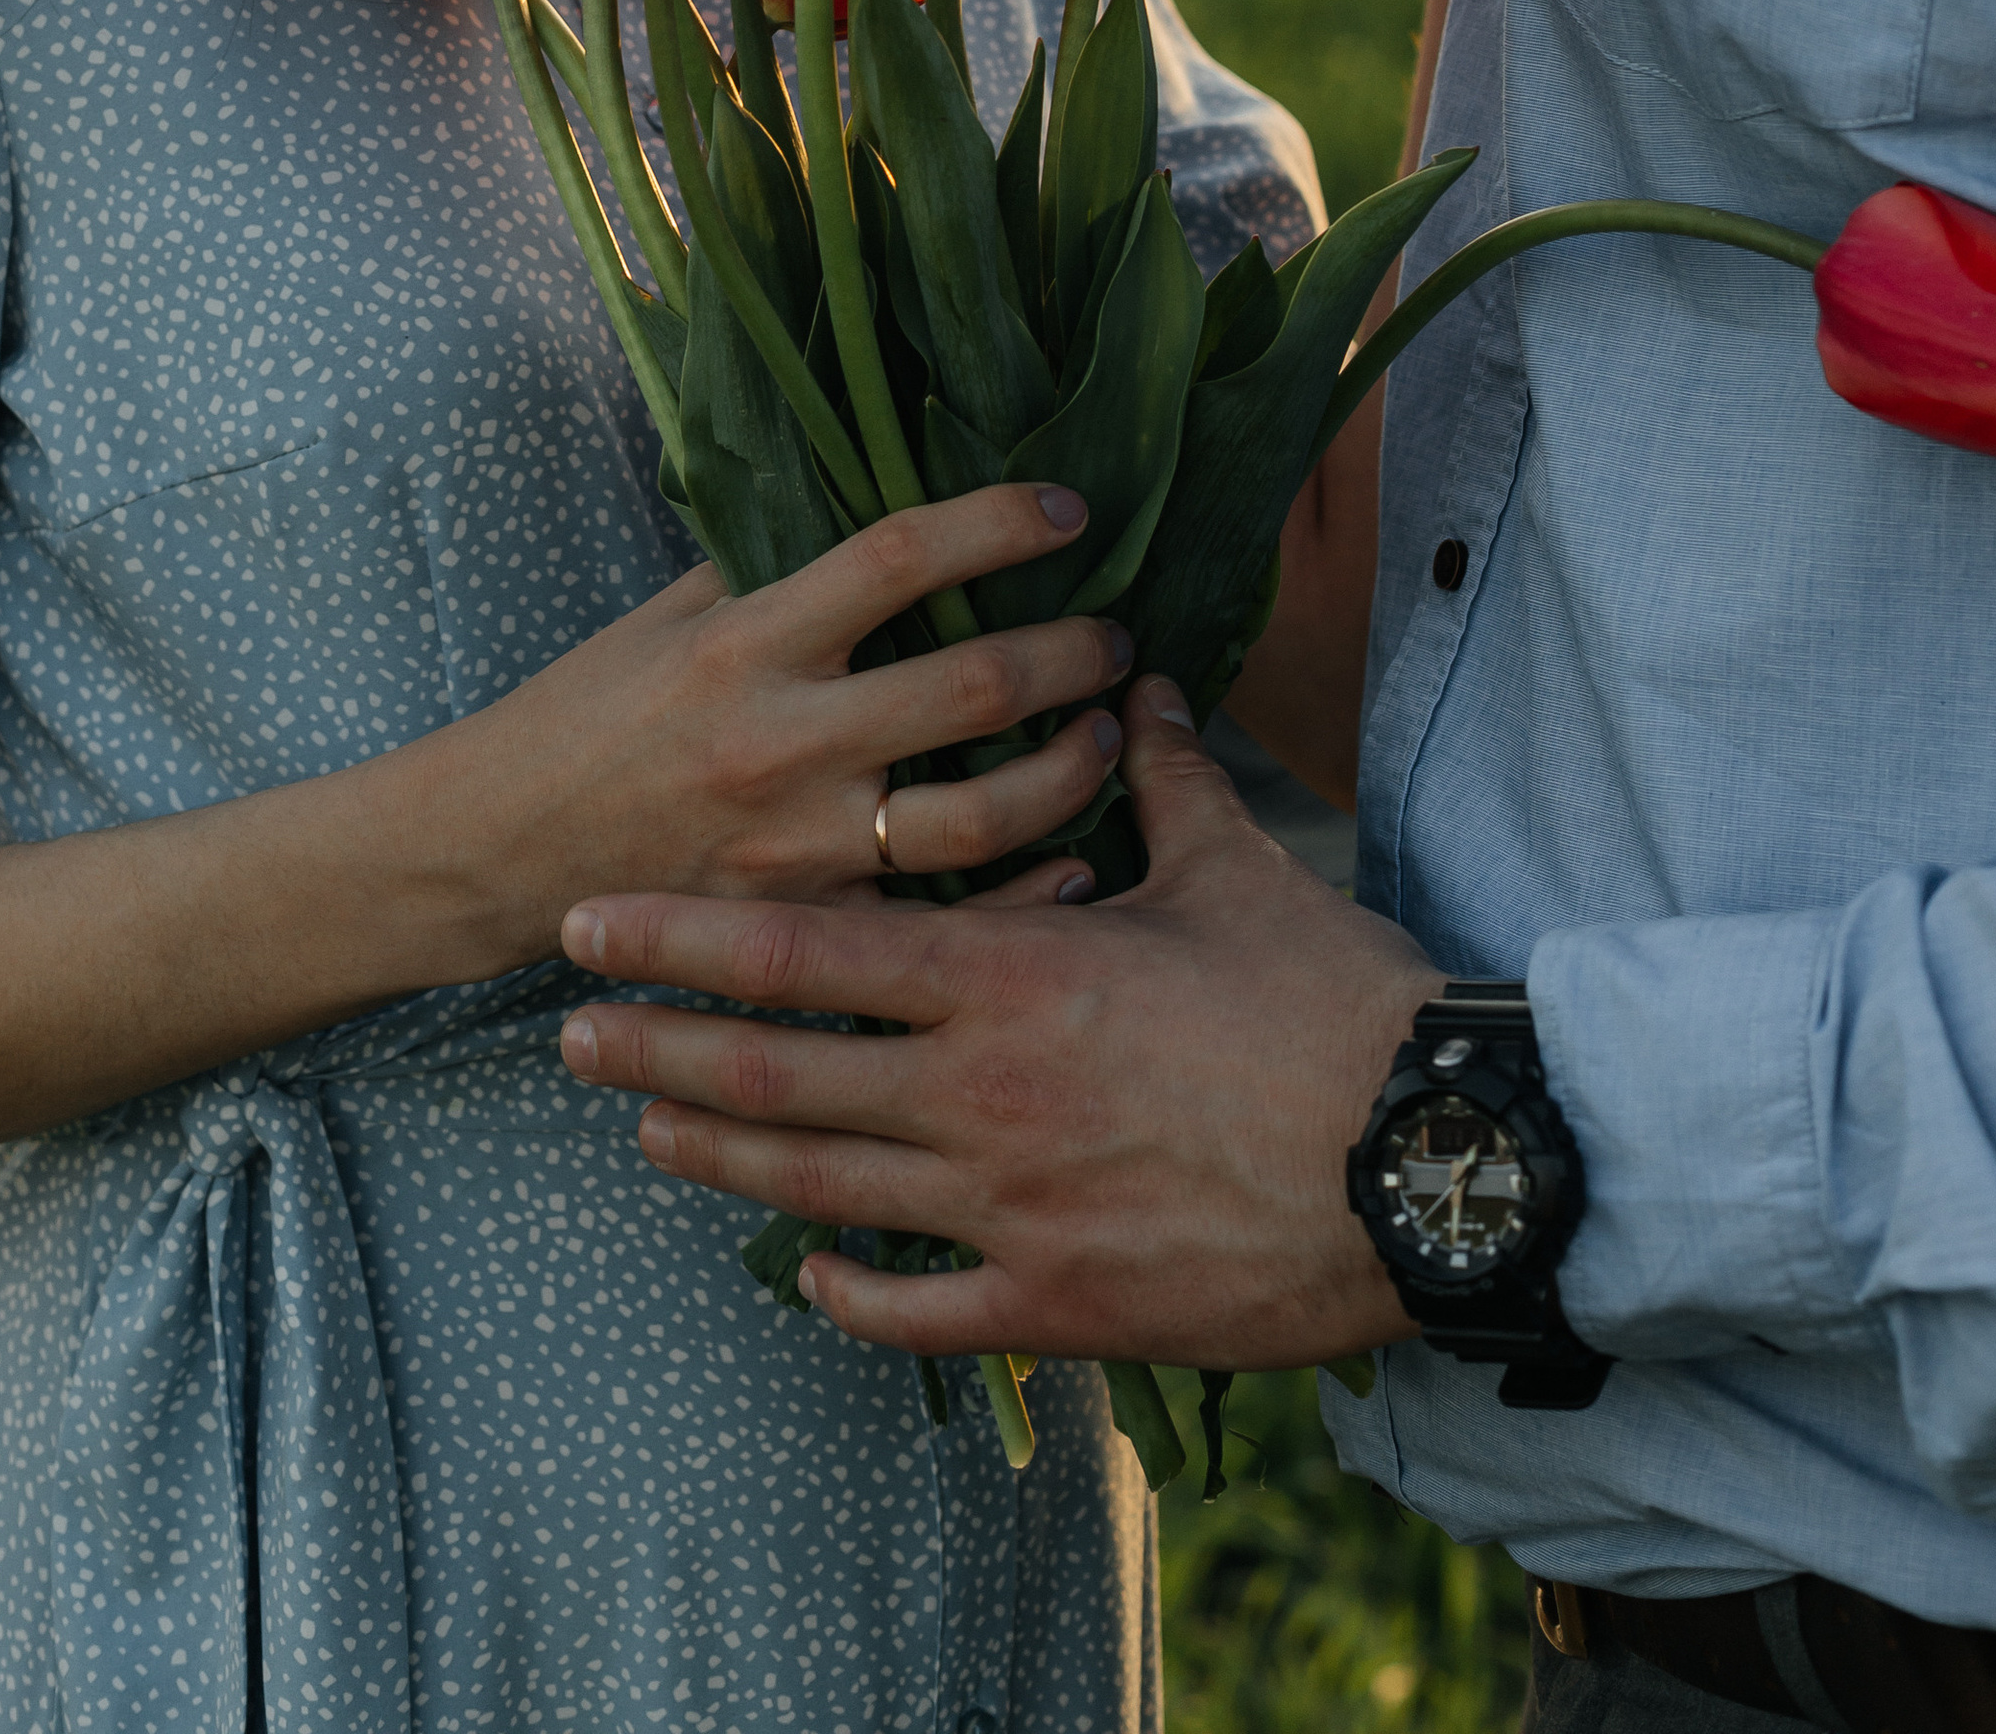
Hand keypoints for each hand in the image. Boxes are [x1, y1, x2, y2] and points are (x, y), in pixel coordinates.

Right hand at [450, 484, 1129, 962]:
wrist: (499, 847)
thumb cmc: (585, 712)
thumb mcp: (668, 617)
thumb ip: (771, 573)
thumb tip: (886, 525)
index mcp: (750, 641)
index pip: (901, 556)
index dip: (1000, 524)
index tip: (1067, 507)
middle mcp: (783, 739)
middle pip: (972, 686)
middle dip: (1070, 655)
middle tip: (1113, 637)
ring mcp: (797, 843)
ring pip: (982, 815)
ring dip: (1069, 772)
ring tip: (1102, 737)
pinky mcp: (799, 926)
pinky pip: (942, 919)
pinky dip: (1023, 893)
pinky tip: (1071, 862)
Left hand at [555, 677, 1438, 1370]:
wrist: (1429, 1163)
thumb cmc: (1328, 1002)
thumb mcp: (1231, 868)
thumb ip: (1160, 776)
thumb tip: (1139, 685)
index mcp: (1007, 977)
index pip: (802, 950)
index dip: (681, 936)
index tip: (590, 922)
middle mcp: (979, 1097)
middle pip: (774, 1074)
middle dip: (658, 1046)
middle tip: (566, 1032)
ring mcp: (1010, 1214)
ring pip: (820, 1190)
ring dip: (722, 1153)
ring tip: (647, 1128)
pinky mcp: (1061, 1307)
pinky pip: (921, 1309)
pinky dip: (853, 1293)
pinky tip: (808, 1276)